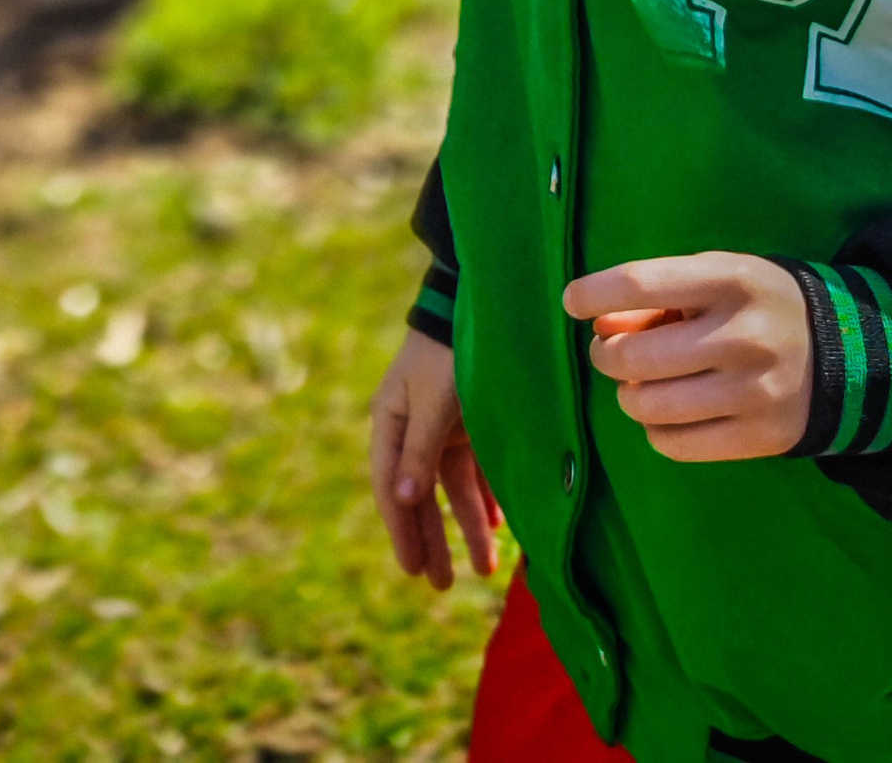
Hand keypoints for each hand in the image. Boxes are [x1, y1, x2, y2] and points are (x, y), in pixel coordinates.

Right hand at [369, 326, 500, 586]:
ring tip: (484, 569)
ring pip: (451, 488)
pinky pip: (475, 471)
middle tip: (444, 585)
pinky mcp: (469, 422)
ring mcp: (442, 427)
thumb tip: (401, 501)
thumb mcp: (433, 403)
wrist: (478, 306)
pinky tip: (500, 524)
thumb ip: (419, 451)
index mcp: (391, 421)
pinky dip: (486, 498)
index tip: (413, 569)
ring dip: (467, 526)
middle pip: (421, 495)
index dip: (402, 530)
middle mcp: (413, 428)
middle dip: (434, 540)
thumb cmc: (448, 354)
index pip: (391, 486)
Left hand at [563, 255, 811, 461]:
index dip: (594, 293)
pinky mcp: (761, 438)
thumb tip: (599, 324)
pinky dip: (655, 430)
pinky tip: (665, 415)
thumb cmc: (753, 304)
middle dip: (606, 355)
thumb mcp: (710, 278)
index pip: (641, 284)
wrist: (839, 353)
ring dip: (627, 396)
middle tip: (608, 351)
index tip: (573, 302)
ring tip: (638, 384)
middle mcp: (744, 337)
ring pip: (650, 407)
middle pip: (636, 356)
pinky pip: (676, 445)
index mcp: (730, 281)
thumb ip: (654, 297)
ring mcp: (755, 392)